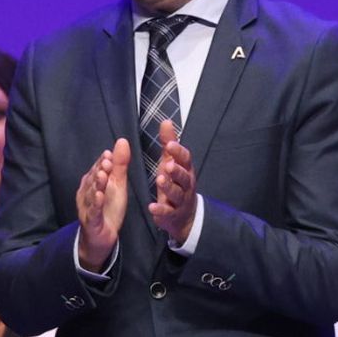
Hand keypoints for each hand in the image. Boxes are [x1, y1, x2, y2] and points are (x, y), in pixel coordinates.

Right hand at [76, 138, 129, 270]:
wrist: (101, 236)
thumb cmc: (108, 208)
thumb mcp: (117, 185)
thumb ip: (119, 164)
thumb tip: (122, 141)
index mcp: (92, 183)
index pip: (97, 169)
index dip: (102, 162)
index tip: (109, 154)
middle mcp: (87, 193)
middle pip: (93, 180)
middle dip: (100, 170)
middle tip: (108, 161)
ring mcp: (88, 206)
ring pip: (92, 194)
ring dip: (97, 185)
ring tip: (103, 175)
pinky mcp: (92, 221)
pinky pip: (94, 211)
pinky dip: (96, 204)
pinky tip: (100, 196)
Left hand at [147, 120, 196, 243]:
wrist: (185, 215)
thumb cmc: (176, 183)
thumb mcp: (172, 162)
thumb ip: (169, 144)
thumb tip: (166, 121)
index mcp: (185, 170)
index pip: (185, 160)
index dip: (179, 152)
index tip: (170, 144)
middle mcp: (185, 185)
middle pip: (184, 177)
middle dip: (177, 171)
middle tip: (168, 165)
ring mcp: (180, 200)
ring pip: (176, 193)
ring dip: (169, 187)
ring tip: (160, 180)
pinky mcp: (173, 215)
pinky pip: (168, 212)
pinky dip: (160, 210)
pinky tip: (152, 207)